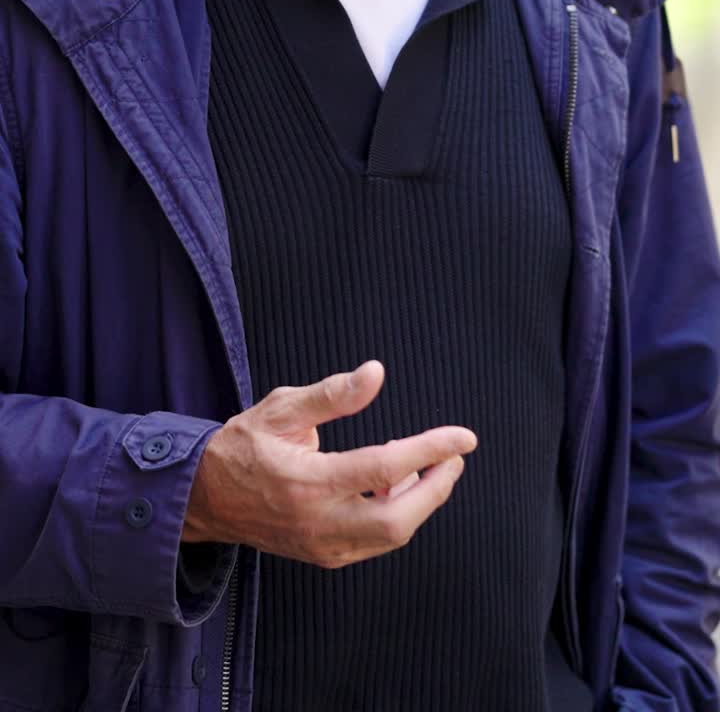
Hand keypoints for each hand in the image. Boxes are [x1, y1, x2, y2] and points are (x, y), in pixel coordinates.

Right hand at [183, 361, 476, 569]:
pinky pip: (375, 542)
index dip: (430, 450)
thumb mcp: (281, 407)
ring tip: (430, 466)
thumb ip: (331, 394)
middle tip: (455, 456)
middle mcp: (317, 521)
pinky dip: (397, 516)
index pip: (385, 469)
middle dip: (438, 488)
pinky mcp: (324, 556)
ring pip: (391, 535)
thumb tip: (376, 373)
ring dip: (422, 503)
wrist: (204, 497)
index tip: (464, 437)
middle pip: (399, 520)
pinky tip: (397, 487)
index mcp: (307, 480)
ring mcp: (322, 545)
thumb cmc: (243, 444)